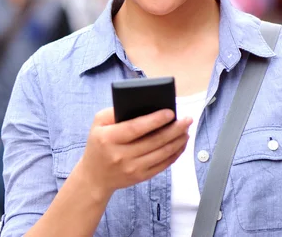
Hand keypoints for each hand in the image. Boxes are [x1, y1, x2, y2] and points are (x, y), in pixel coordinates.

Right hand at [77, 108, 191, 196]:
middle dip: (174, 129)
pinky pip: (163, 165)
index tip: (171, 112)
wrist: (94, 177)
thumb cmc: (99, 144)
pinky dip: (175, 154)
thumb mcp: (98, 124)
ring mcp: (131, 168)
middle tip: (187, 119)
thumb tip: (141, 103)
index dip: (155, 120)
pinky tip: (181, 144)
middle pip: (154, 141)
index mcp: (109, 138)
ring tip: (187, 130)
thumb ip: (115, 111)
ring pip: (161, 153)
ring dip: (178, 141)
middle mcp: (120, 155)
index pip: (136, 128)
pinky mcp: (140, 177)